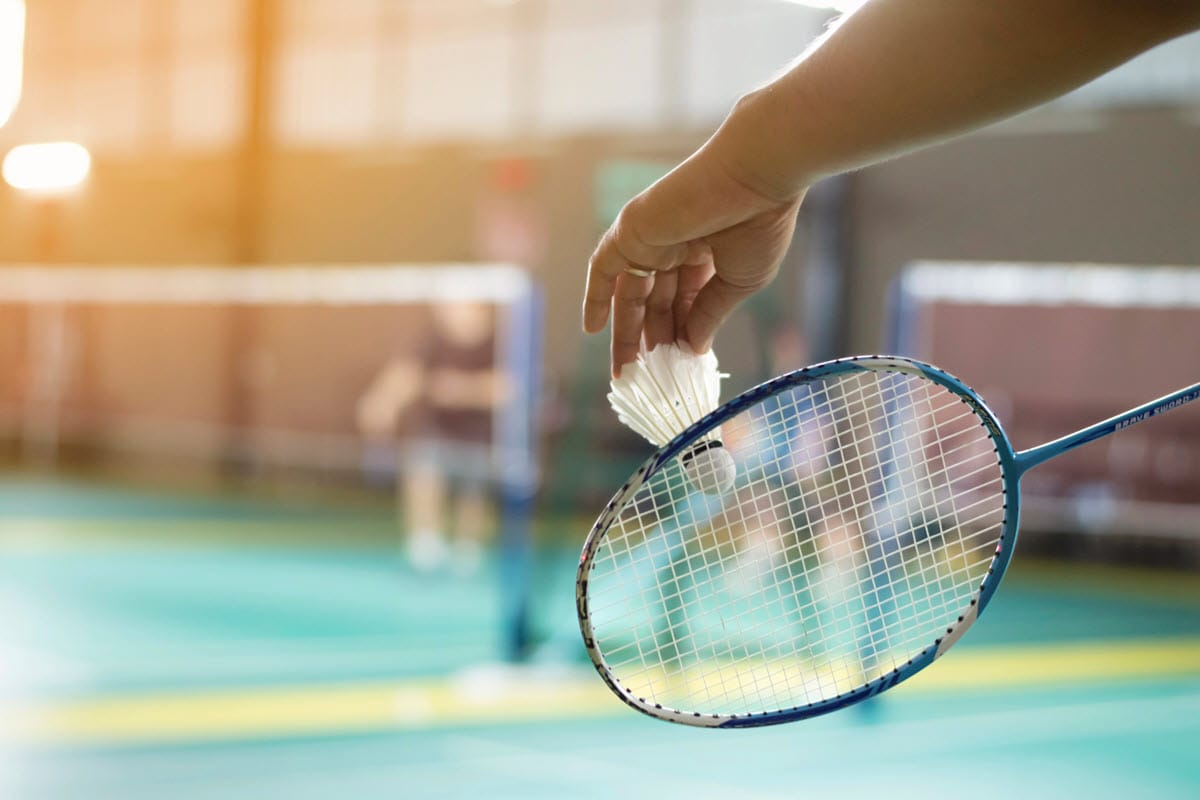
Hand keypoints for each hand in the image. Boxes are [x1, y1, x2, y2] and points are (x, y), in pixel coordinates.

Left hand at [582, 128, 804, 376]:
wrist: (756, 176)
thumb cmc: (760, 223)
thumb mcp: (738, 282)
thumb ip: (709, 314)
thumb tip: (693, 349)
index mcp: (704, 254)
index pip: (685, 301)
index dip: (682, 334)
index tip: (681, 367)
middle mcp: (674, 245)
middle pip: (654, 301)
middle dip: (650, 339)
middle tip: (647, 380)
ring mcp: (651, 237)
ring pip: (631, 292)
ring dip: (625, 331)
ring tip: (627, 373)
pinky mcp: (631, 229)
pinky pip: (604, 266)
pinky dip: (596, 295)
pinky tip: (593, 329)